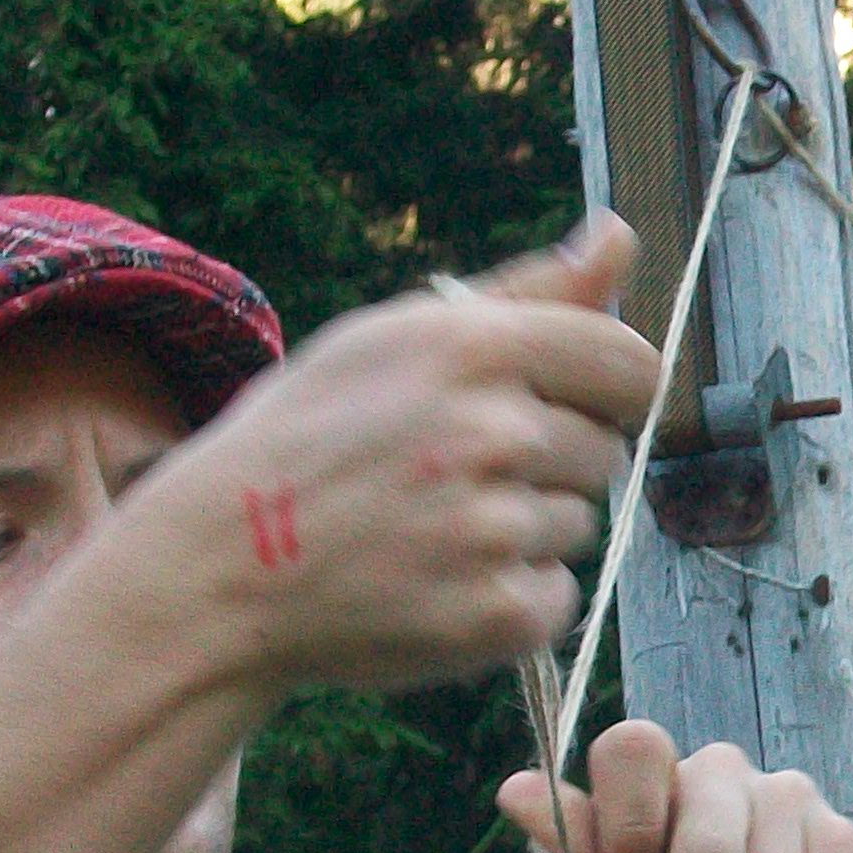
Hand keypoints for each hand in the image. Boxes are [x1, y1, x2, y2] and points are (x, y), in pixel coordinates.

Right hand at [127, 215, 658, 696]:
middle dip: (551, 464)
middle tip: (452, 477)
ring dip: (525, 531)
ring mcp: (497, 529)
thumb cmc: (311, 440)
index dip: (609, 391)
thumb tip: (621, 239)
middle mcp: (495, 433)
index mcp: (474, 348)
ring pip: (579, 525)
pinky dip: (512, 597)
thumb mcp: (398, 340)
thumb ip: (527, 294)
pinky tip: (437, 582)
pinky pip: (557, 595)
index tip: (568, 408)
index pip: (632, 364)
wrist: (221, 568)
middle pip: (607, 451)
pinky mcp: (499, 613)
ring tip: (431, 530)